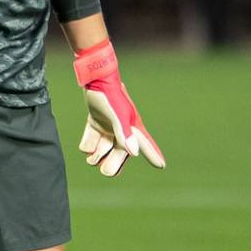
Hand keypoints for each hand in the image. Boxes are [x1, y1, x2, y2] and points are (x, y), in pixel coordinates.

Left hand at [74, 40, 164, 177]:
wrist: (96, 81)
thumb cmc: (110, 97)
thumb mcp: (118, 116)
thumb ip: (124, 134)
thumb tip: (134, 153)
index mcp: (133, 128)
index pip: (146, 145)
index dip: (154, 155)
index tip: (162, 165)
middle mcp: (122, 130)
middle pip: (120, 155)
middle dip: (112, 164)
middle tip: (104, 169)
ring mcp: (108, 128)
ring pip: (104, 151)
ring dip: (97, 156)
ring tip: (92, 158)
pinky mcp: (96, 125)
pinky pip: (91, 143)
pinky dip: (88, 146)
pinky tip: (88, 144)